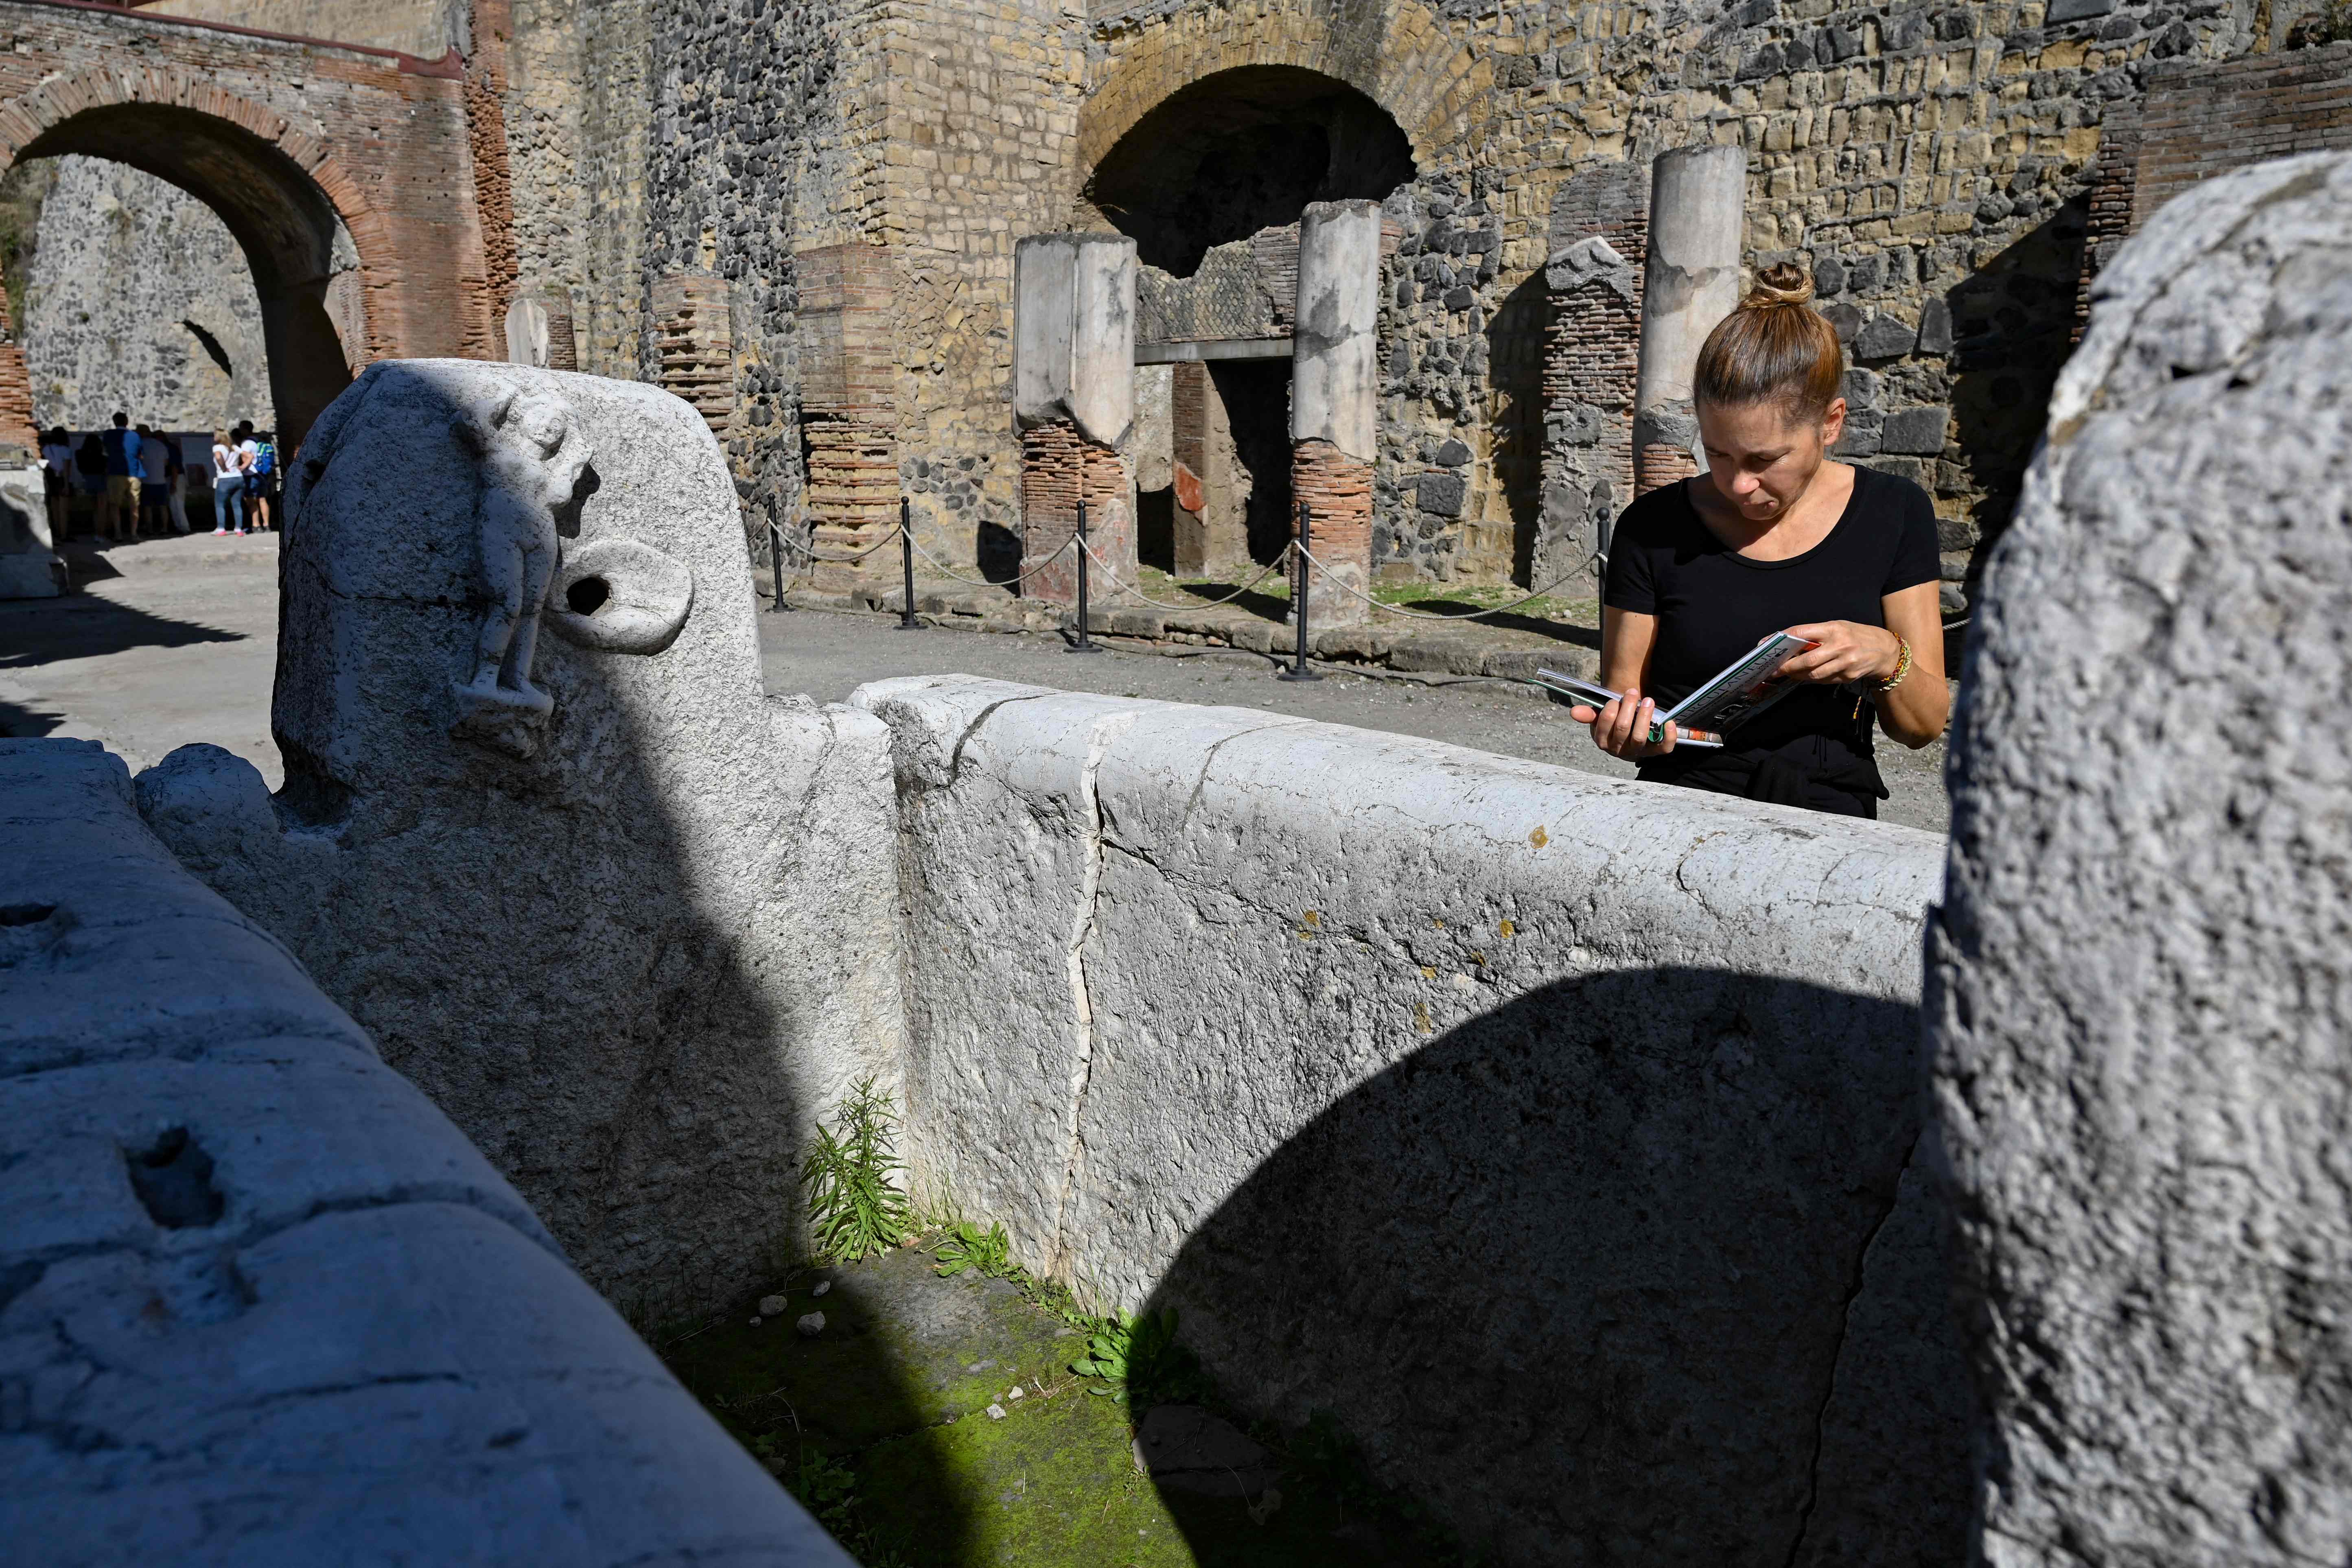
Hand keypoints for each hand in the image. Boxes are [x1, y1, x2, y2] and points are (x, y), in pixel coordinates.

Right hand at [1570, 688, 1678, 759]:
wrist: (1630, 733)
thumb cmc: (1615, 721)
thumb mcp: (1600, 717)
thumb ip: (1589, 714)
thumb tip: (1574, 712)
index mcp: (1603, 741)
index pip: (1605, 724)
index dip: (1610, 710)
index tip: (1614, 699)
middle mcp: (1619, 750)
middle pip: (1623, 728)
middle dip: (1628, 707)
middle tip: (1632, 692)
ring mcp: (1638, 751)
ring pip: (1640, 737)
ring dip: (1644, 716)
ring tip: (1648, 701)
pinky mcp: (1655, 751)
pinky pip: (1663, 748)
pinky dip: (1668, 735)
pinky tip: (1668, 722)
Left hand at [1777, 621, 1900, 685]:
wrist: (1885, 650)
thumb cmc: (1856, 636)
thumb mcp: (1838, 627)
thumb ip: (1816, 635)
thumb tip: (1790, 645)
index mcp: (1833, 629)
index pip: (1802, 632)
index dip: (1782, 639)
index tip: (1767, 645)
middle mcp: (1840, 646)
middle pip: (1806, 660)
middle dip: (1787, 666)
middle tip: (1775, 669)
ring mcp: (1845, 663)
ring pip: (1814, 674)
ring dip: (1798, 676)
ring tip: (1789, 673)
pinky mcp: (1848, 676)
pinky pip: (1824, 680)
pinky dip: (1812, 679)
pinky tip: (1806, 676)